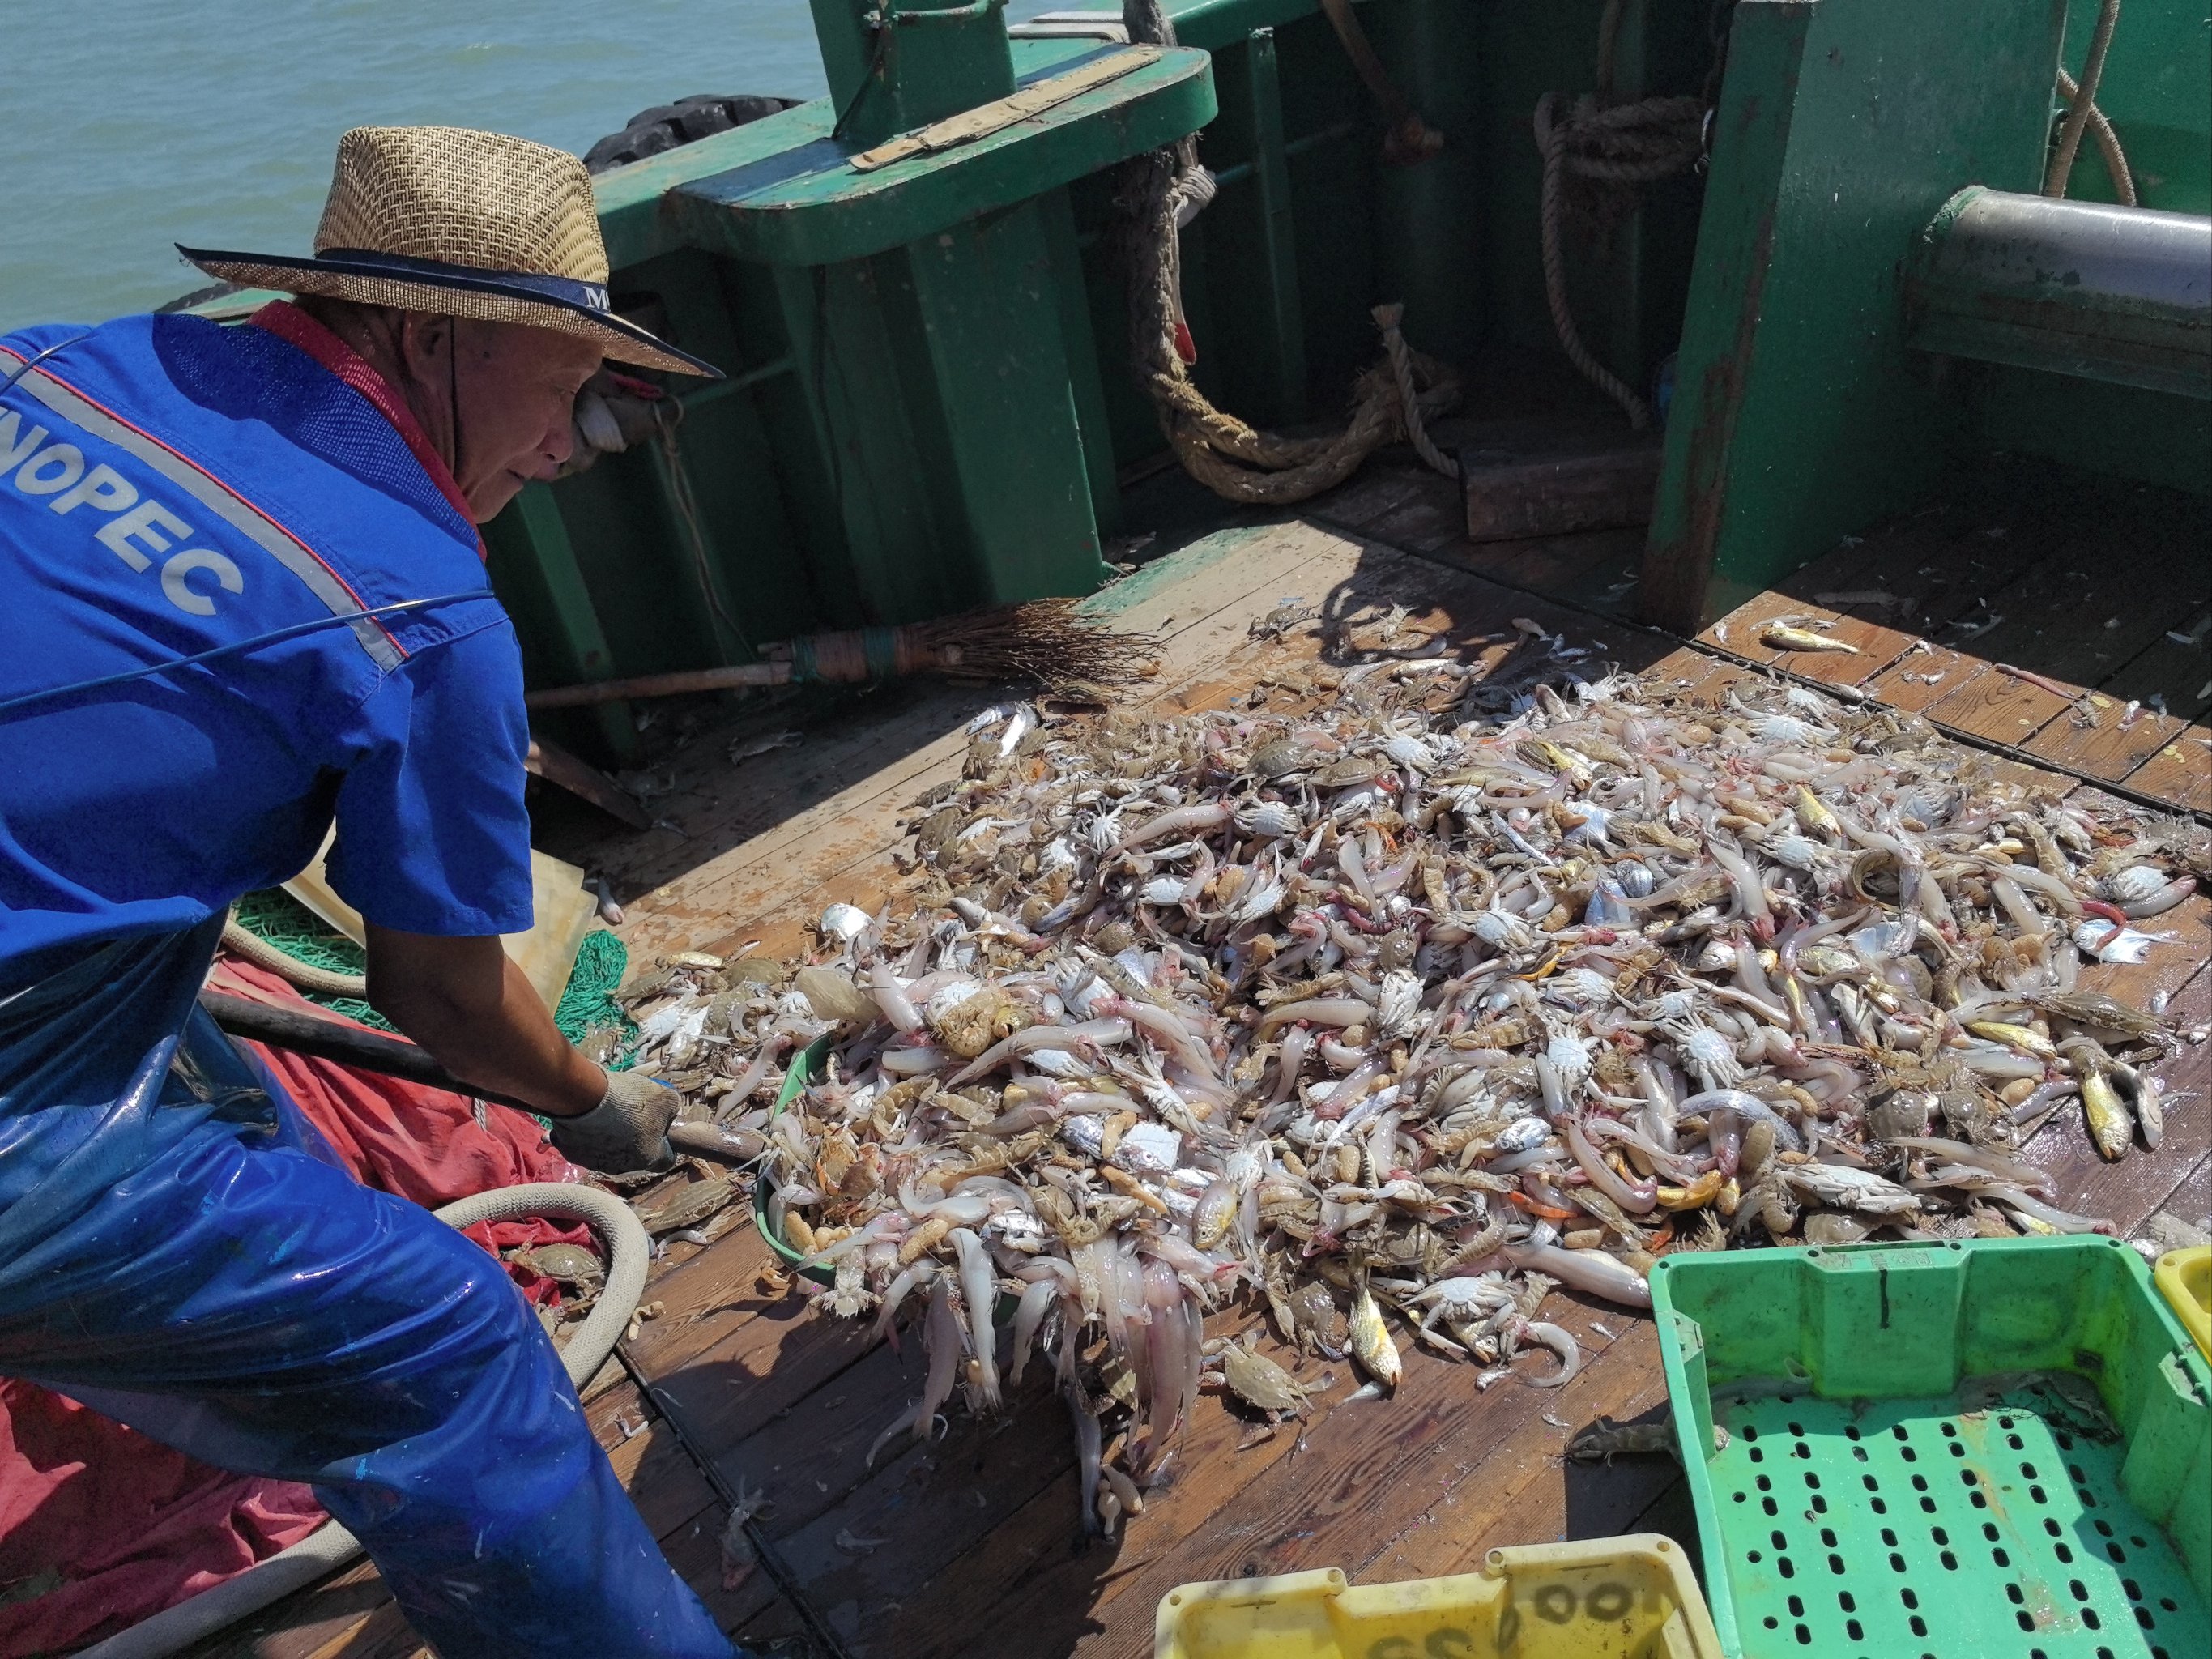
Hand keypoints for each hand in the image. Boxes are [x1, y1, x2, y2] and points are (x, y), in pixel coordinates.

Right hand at [549, 1068, 678, 1172]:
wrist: (583, 1097)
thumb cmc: (628, 1100)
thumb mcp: (665, 1097)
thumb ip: (673, 1109)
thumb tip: (672, 1112)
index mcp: (648, 1158)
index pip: (665, 1159)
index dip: (665, 1143)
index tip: (660, 1127)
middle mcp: (623, 1167)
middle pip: (635, 1156)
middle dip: (636, 1139)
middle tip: (630, 1116)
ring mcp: (595, 1163)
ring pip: (608, 1152)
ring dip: (610, 1138)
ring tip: (606, 1113)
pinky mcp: (573, 1155)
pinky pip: (583, 1147)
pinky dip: (585, 1136)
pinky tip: (585, 1118)